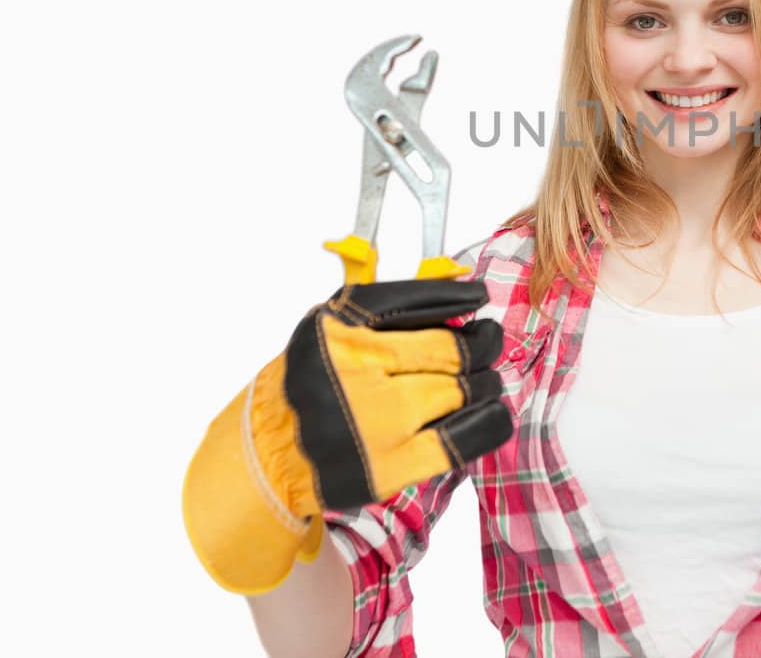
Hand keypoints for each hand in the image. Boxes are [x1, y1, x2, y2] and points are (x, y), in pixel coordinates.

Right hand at [183, 278, 513, 594]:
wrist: (267, 454)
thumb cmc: (309, 388)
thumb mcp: (330, 334)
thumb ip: (385, 313)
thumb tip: (459, 295)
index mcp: (336, 330)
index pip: (414, 300)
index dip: (456, 297)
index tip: (478, 298)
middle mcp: (352, 372)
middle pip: (449, 349)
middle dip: (480, 345)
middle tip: (487, 344)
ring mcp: (371, 421)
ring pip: (460, 390)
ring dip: (484, 383)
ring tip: (484, 380)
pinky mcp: (387, 466)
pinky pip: (461, 438)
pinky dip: (489, 421)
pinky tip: (493, 411)